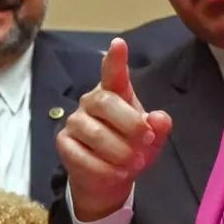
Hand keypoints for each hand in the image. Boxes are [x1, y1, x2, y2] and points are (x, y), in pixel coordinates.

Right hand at [59, 39, 172, 221]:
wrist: (109, 179)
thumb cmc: (131, 150)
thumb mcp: (152, 140)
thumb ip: (159, 128)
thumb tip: (159, 119)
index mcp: (115, 93)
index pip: (112, 73)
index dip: (115, 59)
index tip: (119, 44)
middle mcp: (91, 102)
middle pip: (105, 102)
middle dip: (130, 123)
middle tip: (147, 139)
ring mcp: (74, 122)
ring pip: (95, 133)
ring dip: (119, 151)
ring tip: (134, 163)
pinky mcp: (64, 143)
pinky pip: (83, 156)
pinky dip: (104, 168)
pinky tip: (117, 173)